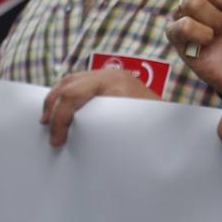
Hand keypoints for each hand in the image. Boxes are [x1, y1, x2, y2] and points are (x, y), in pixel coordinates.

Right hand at [41, 69, 157, 146]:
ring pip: (71, 80)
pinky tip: (61, 110)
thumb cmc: (153, 125)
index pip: (73, 94)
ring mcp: (110, 75)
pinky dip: (66, 95)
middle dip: (53, 107)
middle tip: (47, 129)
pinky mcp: (109, 80)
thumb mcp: (130, 129)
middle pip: (68, 85)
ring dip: (56, 99)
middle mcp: (111, 75)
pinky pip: (80, 82)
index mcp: (115, 84)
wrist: (174, 118)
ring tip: (48, 119)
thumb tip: (77, 147)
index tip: (57, 141)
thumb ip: (106, 132)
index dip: (59, 119)